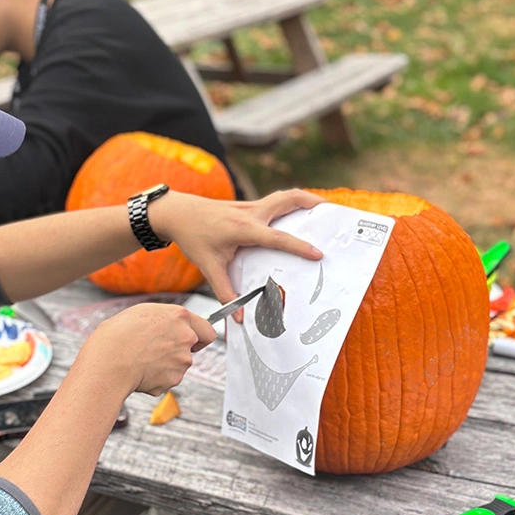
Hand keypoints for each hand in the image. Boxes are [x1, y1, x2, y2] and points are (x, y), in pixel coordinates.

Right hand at [85, 303, 215, 395]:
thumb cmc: (117, 335)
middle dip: (177, 350)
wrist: (108, 361)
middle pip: (192, 348)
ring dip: (165, 365)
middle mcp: (186, 337)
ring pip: (178, 365)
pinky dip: (156, 378)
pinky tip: (139, 371)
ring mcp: (182, 361)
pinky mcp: (174, 380)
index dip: (199, 336)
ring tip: (141, 360)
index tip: (193, 341)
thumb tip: (168, 326)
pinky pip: (167, 380)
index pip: (207, 330)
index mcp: (179, 316)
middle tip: (154, 350)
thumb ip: (164, 320)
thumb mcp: (141, 313)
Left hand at [148, 188, 324, 320]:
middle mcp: (251, 213)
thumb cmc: (193, 238)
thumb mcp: (208, 267)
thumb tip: (239, 318)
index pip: (277, 238)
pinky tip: (300, 214)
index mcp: (243, 229)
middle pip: (289, 199)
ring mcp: (252, 206)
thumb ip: (225, 292)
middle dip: (313, 204)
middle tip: (335, 213)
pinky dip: (293, 204)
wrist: (178, 213)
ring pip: (285, 195)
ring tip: (325, 209)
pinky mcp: (250, 205)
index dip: (299, 246)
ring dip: (306, 199)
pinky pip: (277, 201)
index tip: (318, 254)